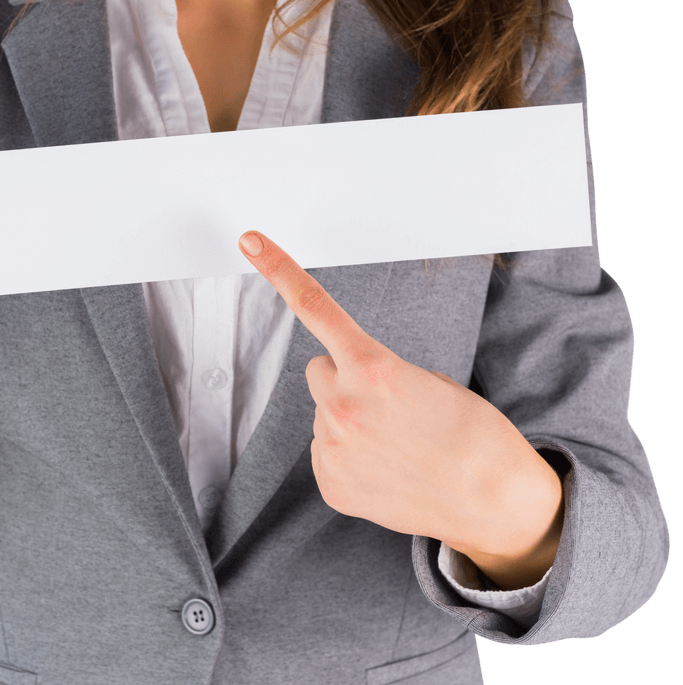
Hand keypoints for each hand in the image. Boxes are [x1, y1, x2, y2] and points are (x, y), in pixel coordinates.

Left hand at [238, 230, 563, 586]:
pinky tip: (386, 470)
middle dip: (345, 378)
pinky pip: (326, 452)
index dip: (279, 270)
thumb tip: (344, 386)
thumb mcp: (430, 382)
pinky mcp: (330, 483)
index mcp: (373, 369)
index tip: (250, 241)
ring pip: (323, 414)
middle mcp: (342, 406)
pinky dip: (350, 457)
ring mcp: (332, 449)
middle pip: (318, 370)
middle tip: (391, 405)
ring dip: (350, 421)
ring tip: (397, 444)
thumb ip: (375, 372)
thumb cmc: (473, 435)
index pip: (315, 308)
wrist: (495, 504)